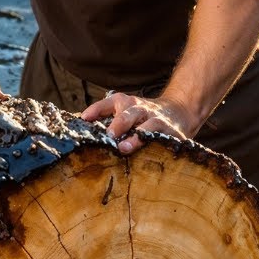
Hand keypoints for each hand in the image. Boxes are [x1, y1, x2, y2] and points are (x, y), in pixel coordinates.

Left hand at [80, 91, 196, 154]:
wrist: (179, 112)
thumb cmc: (142, 116)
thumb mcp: (125, 112)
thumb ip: (106, 120)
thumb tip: (80, 132)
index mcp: (125, 102)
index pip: (109, 103)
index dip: (96, 109)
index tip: (84, 118)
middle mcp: (140, 108)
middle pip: (128, 113)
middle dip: (118, 123)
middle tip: (109, 135)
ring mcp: (156, 119)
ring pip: (146, 126)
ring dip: (135, 137)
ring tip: (125, 148)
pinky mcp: (171, 132)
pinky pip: (163, 138)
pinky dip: (157, 145)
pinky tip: (151, 155)